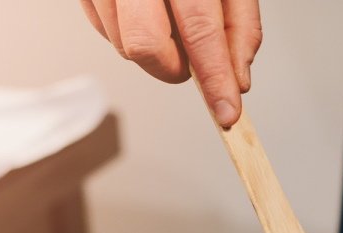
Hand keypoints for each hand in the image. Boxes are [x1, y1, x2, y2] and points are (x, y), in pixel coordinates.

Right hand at [78, 0, 261, 126]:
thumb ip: (240, 24)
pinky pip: (103, 28)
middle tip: (191, 62)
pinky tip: (145, 11)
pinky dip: (128, 33)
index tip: (226, 111)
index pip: (199, 30)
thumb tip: (238, 77)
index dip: (215, 78)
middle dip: (173, 69)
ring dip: (152, 50)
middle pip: (145, 45)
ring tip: (166, 19)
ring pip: (121, 43)